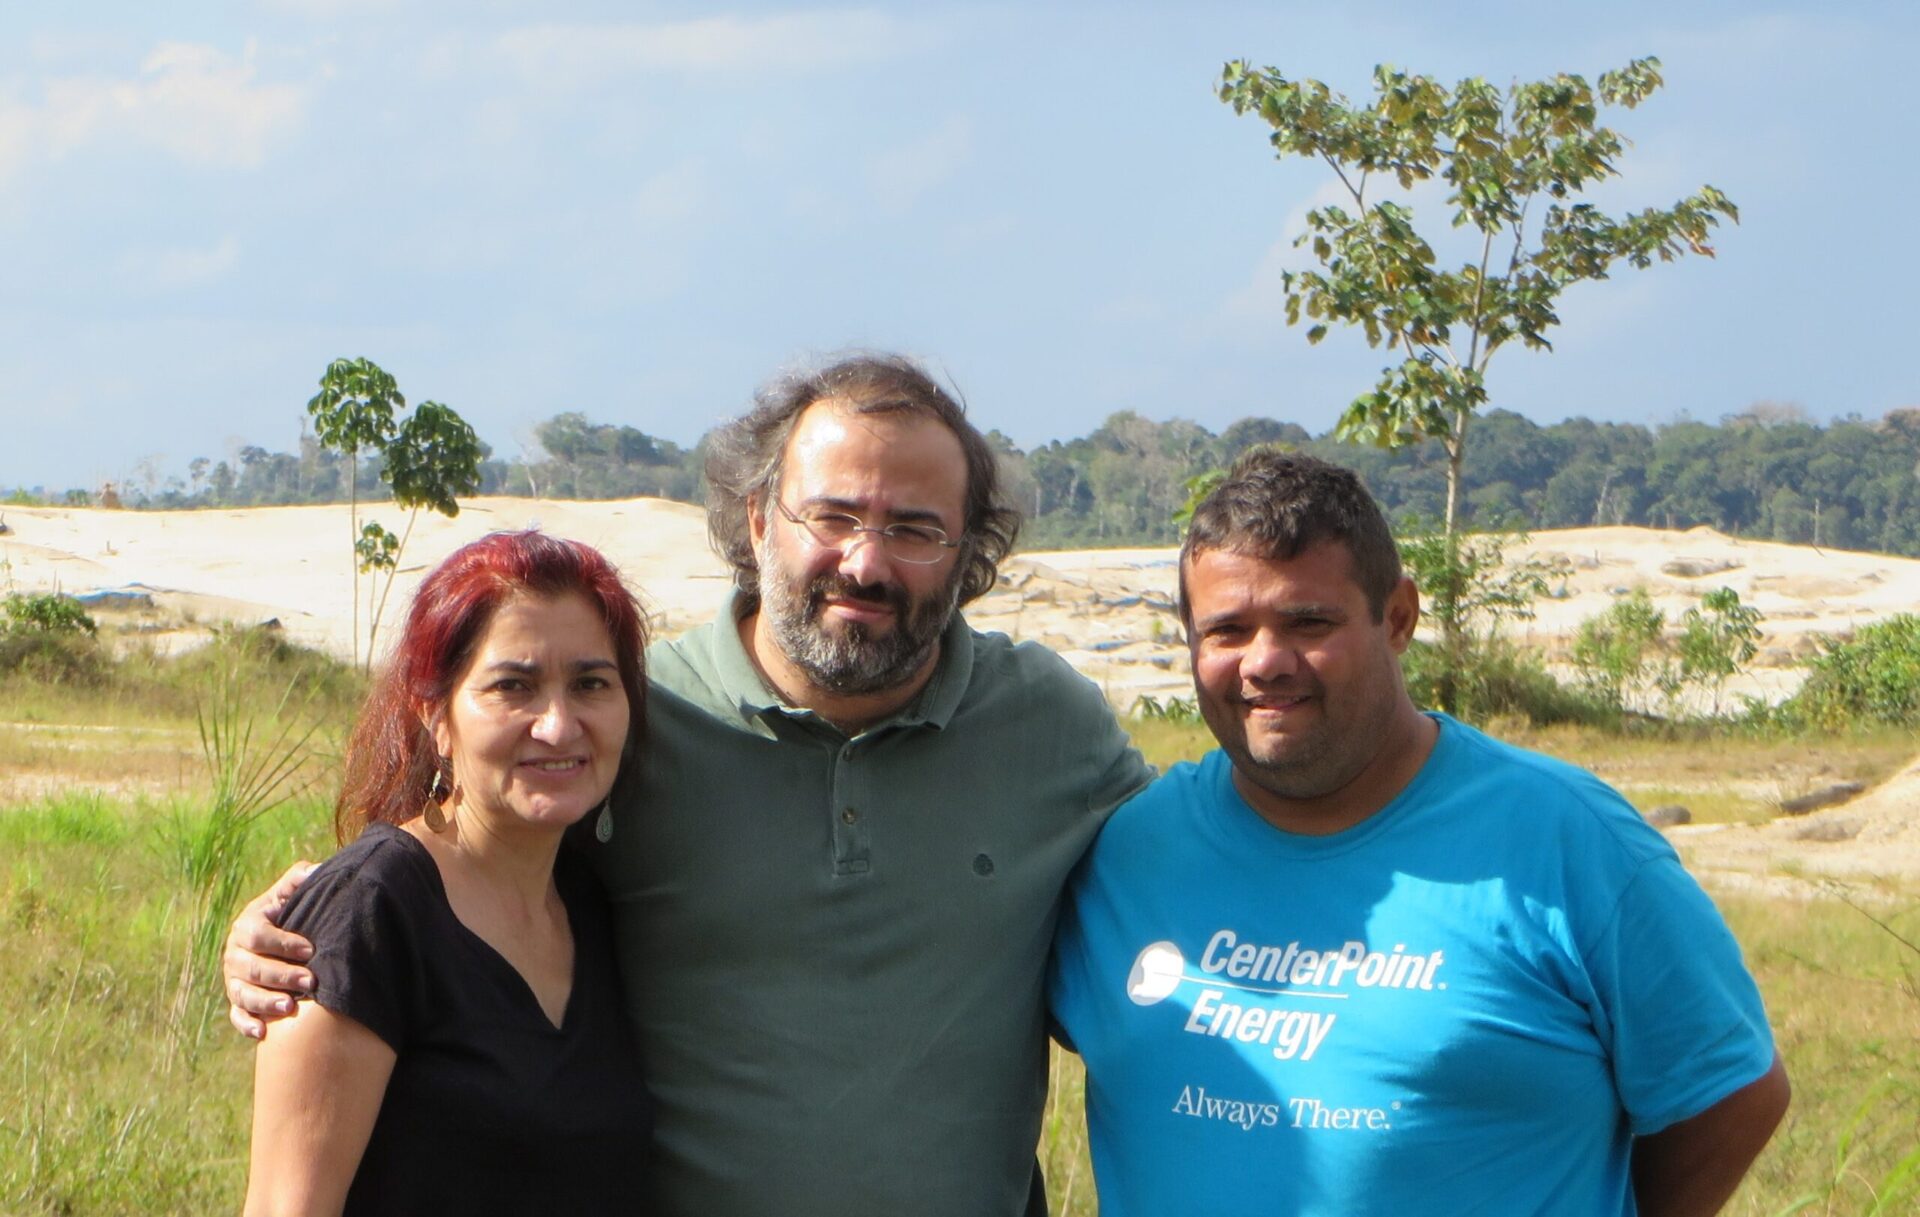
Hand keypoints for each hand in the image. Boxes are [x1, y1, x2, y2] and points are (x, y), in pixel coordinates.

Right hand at [223, 861, 319, 1039]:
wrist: (281, 942)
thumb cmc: (290, 915)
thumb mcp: (291, 896)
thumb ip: (298, 879)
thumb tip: (316, 869)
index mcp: (246, 926)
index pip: (257, 935)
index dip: (282, 942)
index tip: (309, 949)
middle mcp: (235, 955)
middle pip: (251, 968)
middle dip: (281, 975)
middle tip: (309, 981)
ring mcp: (234, 980)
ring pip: (243, 994)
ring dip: (265, 1002)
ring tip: (290, 1007)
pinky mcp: (238, 1001)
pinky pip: (237, 1016)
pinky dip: (247, 1025)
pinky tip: (263, 1033)